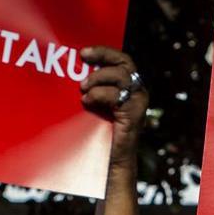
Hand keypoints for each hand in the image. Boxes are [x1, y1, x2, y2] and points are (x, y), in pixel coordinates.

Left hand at [79, 46, 147, 162]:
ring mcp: (139, 103)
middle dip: (103, 57)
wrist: (111, 162)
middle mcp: (138, 92)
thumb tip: (74, 73)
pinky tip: (88, 101)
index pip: (122, 60)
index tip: (83, 53)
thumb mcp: (96, 105)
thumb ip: (94, 89)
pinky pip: (116, 95)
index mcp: (130, 87)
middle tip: (83, 60)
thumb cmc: (100, 134)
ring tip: (83, 89)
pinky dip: (99, 94)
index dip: (104, 52)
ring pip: (121, 76)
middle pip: (125, 62)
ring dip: (98, 78)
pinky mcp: (134, 114)